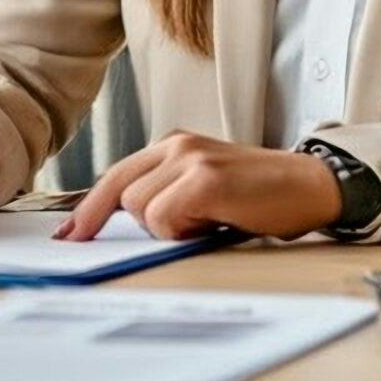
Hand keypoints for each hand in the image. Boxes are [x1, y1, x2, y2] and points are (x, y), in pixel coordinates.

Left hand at [55, 132, 342, 241]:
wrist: (311, 186)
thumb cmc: (259, 197)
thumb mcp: (206, 187)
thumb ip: (167, 194)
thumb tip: (123, 226)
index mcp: (174, 145)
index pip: (116, 176)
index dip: (89, 209)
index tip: (69, 236)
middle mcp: (177, 145)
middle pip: (121, 194)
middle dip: (139, 224)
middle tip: (177, 231)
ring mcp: (191, 158)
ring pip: (140, 209)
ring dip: (169, 228)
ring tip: (208, 221)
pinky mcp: (205, 179)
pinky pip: (163, 217)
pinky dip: (183, 230)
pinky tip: (216, 222)